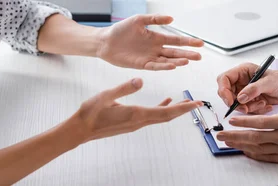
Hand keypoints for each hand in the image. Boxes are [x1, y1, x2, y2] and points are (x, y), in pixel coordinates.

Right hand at [67, 78, 202, 141]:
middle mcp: (139, 121)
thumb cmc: (91, 113)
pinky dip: (161, 108)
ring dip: (174, 109)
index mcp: (136, 114)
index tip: (196, 104)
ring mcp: (136, 123)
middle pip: (167, 116)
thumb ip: (124, 87)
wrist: (80, 129)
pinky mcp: (131, 122)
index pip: (166, 112)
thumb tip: (140, 79)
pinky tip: (165, 101)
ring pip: (161, 116)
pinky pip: (151, 115)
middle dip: (183, 110)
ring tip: (186, 102)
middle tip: (197, 103)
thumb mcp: (107, 95)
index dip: (183, 108)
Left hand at [96, 14, 204, 70]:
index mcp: (156, 38)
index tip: (200, 43)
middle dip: (188, 54)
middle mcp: (155, 49)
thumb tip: (171, 18)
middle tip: (199, 56)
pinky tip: (172, 66)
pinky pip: (155, 66)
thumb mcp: (139, 20)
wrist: (105, 41)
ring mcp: (150, 57)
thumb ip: (155, 19)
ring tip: (188, 60)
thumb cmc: (121, 30)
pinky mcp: (142, 65)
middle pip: (175, 52)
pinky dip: (164, 66)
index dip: (188, 42)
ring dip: (178, 61)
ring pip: (167, 60)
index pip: (176, 41)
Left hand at [216, 108, 277, 164]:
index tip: (232, 120)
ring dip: (240, 146)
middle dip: (235, 136)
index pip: (260, 121)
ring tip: (228, 143)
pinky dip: (254, 154)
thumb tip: (276, 115)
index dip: (244, 122)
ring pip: (257, 148)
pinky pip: (266, 157)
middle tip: (221, 135)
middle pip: (254, 137)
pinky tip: (245, 152)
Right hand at [217, 63, 277, 113]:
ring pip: (237, 104)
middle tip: (246, 108)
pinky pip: (246, 109)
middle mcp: (241, 81)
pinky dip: (255, 110)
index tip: (230, 101)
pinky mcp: (250, 101)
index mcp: (242, 71)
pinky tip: (265, 105)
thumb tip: (240, 98)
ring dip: (249, 107)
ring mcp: (245, 92)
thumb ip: (253, 89)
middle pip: (227, 94)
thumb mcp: (269, 82)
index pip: (224, 79)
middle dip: (236, 103)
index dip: (224, 91)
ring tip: (262, 103)